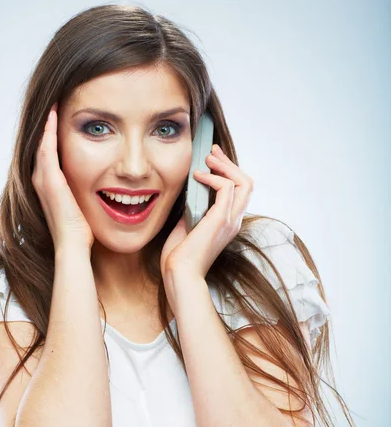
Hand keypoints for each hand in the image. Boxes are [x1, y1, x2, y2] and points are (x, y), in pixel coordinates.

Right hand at [32, 102, 94, 251]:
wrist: (74, 246)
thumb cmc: (82, 232)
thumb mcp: (83, 206)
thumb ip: (85, 193)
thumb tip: (101, 187)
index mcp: (49, 185)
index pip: (49, 153)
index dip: (53, 134)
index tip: (63, 117)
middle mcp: (41, 180)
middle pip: (42, 144)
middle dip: (48, 124)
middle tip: (55, 102)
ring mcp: (43, 179)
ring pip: (42, 142)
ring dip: (47, 122)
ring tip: (53, 102)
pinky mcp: (49, 180)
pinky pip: (47, 148)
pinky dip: (49, 130)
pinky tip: (55, 113)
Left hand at [160, 143, 253, 280]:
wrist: (180, 274)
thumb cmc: (179, 258)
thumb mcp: (186, 229)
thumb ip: (192, 213)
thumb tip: (190, 198)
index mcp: (228, 224)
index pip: (239, 191)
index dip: (228, 172)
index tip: (212, 159)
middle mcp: (234, 221)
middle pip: (247, 183)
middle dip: (229, 163)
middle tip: (212, 152)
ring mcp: (230, 220)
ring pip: (243, 182)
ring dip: (225, 166)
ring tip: (207, 159)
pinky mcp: (221, 219)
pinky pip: (227, 187)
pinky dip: (214, 177)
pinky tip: (197, 176)